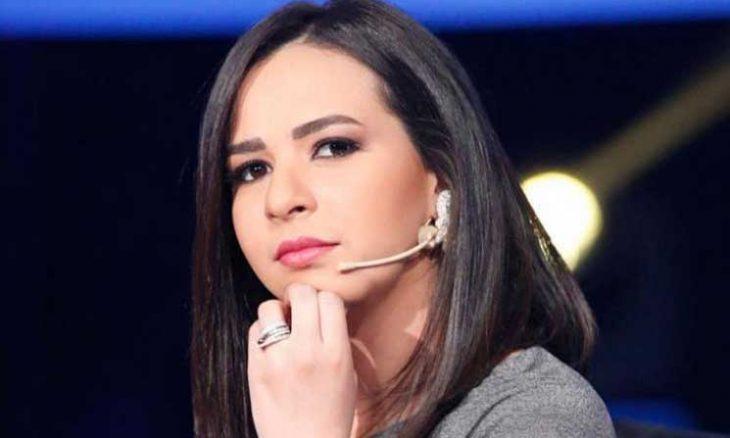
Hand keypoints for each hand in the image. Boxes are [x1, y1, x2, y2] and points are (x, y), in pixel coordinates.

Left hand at [247, 283, 357, 437]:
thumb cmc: (331, 412)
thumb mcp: (347, 374)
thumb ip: (337, 340)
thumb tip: (323, 309)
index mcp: (336, 352)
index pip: (330, 300)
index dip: (324, 299)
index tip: (321, 307)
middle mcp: (308, 351)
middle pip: (301, 294)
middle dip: (299, 295)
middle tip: (298, 305)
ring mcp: (279, 359)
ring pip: (270, 307)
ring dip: (277, 310)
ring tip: (281, 323)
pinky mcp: (256, 368)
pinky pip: (254, 331)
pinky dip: (262, 330)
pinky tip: (270, 343)